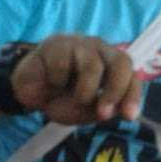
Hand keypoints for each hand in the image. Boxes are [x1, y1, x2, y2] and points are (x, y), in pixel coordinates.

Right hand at [11, 35, 141, 124]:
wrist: (28, 92)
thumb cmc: (60, 99)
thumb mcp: (82, 112)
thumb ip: (99, 110)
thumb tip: (116, 110)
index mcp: (110, 67)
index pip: (130, 76)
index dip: (132, 95)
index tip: (129, 116)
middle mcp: (99, 52)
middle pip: (121, 62)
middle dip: (115, 90)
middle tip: (103, 113)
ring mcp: (79, 45)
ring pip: (92, 66)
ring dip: (83, 93)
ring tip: (68, 99)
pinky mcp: (57, 45)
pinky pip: (62, 66)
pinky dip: (55, 83)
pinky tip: (50, 83)